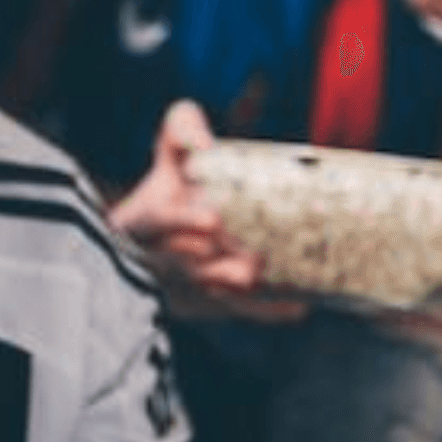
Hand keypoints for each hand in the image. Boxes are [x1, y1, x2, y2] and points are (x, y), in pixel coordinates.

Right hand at [109, 99, 307, 322]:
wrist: (163, 236)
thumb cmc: (171, 186)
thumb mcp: (169, 154)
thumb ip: (180, 130)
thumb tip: (204, 141)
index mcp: (145, 220)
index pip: (156, 224)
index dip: (183, 222)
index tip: (213, 220)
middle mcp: (162, 258)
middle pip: (186, 266)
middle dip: (216, 265)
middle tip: (249, 259)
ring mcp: (188, 284)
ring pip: (210, 291)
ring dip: (234, 285)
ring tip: (259, 273)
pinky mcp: (214, 302)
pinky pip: (240, 310)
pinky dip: (266, 311)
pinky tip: (296, 307)